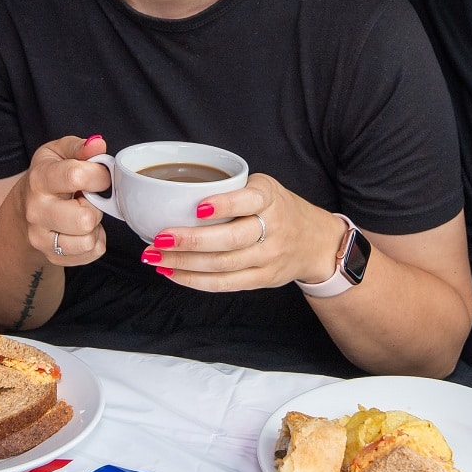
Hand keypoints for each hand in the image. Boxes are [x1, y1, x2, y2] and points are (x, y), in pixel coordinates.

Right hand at [11, 134, 110, 267]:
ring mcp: (42, 238)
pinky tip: (82, 229)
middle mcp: (36, 211)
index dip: (99, 175)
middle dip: (95, 206)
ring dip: (95, 226)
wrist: (22, 213)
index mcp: (39, 180)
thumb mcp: (57, 153)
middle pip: (85, 218)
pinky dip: (95, 241)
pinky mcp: (53, 256)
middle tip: (87, 199)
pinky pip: (92, 253)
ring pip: (89, 240)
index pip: (76, 176)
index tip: (99, 176)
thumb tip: (98, 145)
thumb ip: (79, 147)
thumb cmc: (47, 179)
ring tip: (82, 213)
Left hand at [139, 174, 347, 293]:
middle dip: (191, 241)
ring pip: (223, 265)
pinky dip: (195, 280)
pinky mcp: (263, 279)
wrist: (315, 241)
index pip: (249, 201)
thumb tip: (174, 195)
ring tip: (155, 257)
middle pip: (231, 239)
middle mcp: (273, 228)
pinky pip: (225, 284)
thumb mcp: (264, 187)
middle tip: (159, 238)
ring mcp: (269, 257)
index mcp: (270, 198)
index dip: (224, 205)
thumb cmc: (278, 208)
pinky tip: (173, 272)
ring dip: (184, 262)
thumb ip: (231, 189)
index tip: (198, 208)